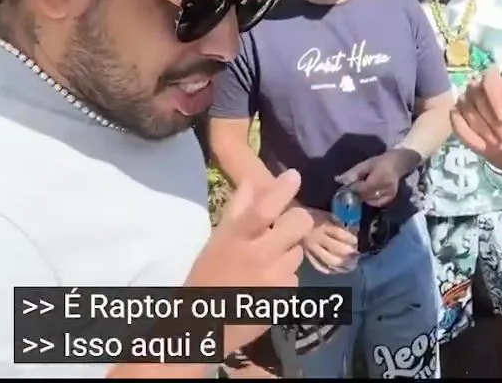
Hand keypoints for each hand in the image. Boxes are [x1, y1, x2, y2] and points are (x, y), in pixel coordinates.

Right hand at [185, 169, 312, 353]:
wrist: (203, 326)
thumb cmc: (206, 277)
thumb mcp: (216, 241)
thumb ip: (237, 211)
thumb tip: (252, 181)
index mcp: (236, 240)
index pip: (264, 209)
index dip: (282, 190)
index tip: (293, 176)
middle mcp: (257, 257)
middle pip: (298, 225)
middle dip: (296, 221)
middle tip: (283, 228)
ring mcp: (273, 280)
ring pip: (298, 252)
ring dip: (287, 252)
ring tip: (267, 261)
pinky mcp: (283, 299)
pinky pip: (294, 278)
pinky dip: (284, 277)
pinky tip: (266, 283)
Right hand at [301, 208, 359, 274]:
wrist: (293, 221)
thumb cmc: (313, 217)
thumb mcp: (326, 215)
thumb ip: (337, 223)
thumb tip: (350, 232)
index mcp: (323, 225)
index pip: (338, 233)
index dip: (349, 238)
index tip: (355, 241)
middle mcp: (317, 238)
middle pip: (335, 248)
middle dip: (348, 253)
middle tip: (355, 255)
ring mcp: (311, 248)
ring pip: (328, 259)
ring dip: (341, 263)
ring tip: (349, 265)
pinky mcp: (307, 255)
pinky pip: (318, 265)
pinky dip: (328, 269)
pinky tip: (336, 269)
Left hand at [336, 148, 418, 207]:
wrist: (399, 163)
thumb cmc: (381, 161)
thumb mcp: (366, 164)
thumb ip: (353, 173)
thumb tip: (338, 180)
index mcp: (380, 177)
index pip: (363, 188)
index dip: (353, 189)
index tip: (346, 188)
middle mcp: (386, 188)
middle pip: (366, 196)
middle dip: (357, 194)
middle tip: (352, 189)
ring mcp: (390, 195)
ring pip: (370, 201)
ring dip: (363, 197)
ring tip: (361, 189)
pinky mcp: (391, 199)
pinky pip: (376, 203)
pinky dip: (370, 200)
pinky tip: (369, 193)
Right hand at [450, 67, 501, 170]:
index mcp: (494, 81)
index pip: (489, 78)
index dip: (494, 97)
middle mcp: (475, 87)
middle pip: (478, 98)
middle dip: (494, 123)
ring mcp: (462, 101)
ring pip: (468, 113)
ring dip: (485, 132)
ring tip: (498, 144)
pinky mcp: (454, 116)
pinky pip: (458, 125)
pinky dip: (472, 138)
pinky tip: (483, 146)